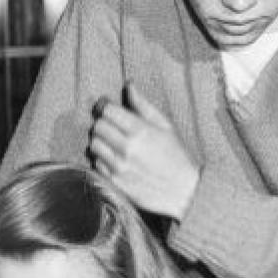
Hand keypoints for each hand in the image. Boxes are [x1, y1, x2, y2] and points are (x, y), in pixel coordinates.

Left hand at [88, 83, 200, 218]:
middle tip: (112, 127)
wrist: (184, 191)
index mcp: (140, 130)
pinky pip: (96, 163)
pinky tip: (115, 159)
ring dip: (101, 141)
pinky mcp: (114, 182)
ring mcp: (119, 167)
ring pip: (94, 144)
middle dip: (103, 123)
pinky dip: (102, 159)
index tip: (109, 109)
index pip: (107, 111)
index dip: (106, 107)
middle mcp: (126, 148)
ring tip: (113, 143)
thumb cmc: (176, 156)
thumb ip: (143, 106)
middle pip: (97, 126)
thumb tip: (128, 85)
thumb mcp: (165, 126)